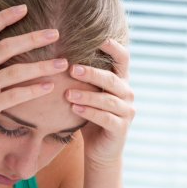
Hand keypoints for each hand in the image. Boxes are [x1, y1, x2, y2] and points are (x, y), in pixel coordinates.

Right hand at [0, 5, 68, 158]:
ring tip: (63, 63)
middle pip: (5, 46)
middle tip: (56, 32)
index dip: (4, 17)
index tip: (25, 8)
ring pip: (14, 71)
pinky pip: (14, 95)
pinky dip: (33, 90)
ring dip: (42, 66)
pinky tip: (49, 87)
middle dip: (33, 38)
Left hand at [65, 40, 134, 168]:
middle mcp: (127, 94)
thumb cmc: (90, 117)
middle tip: (71, 69)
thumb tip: (58, 51)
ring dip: (87, 95)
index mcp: (121, 81)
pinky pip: (106, 118)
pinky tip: (74, 109)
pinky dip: (89, 113)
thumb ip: (82, 77)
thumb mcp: (88, 93)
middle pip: (112, 79)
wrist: (100, 150)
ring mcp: (127, 112)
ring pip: (108, 100)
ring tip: (68, 94)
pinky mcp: (121, 128)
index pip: (123, 58)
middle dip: (91, 73)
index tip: (96, 37)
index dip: (113, 46)